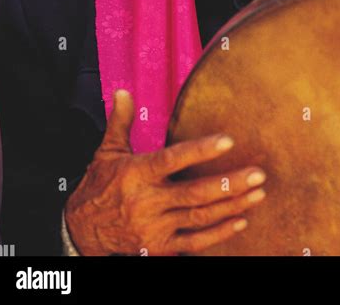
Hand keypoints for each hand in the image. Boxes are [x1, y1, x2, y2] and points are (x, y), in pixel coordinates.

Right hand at [65, 89, 266, 255]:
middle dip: (229, 184)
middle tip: (258, 173)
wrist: (81, 231)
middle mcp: (147, 202)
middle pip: (194, 193)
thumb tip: (122, 92)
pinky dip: (220, 233)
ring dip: (232, 205)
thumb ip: (120, 121)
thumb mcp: (107, 151)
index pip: (173, 159)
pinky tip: (242, 220)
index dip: (201, 150)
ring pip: (200, 217)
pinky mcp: (160, 247)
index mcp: (136, 173)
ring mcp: (155, 227)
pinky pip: (195, 242)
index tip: (228, 140)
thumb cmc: (99, 185)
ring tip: (258, 193)